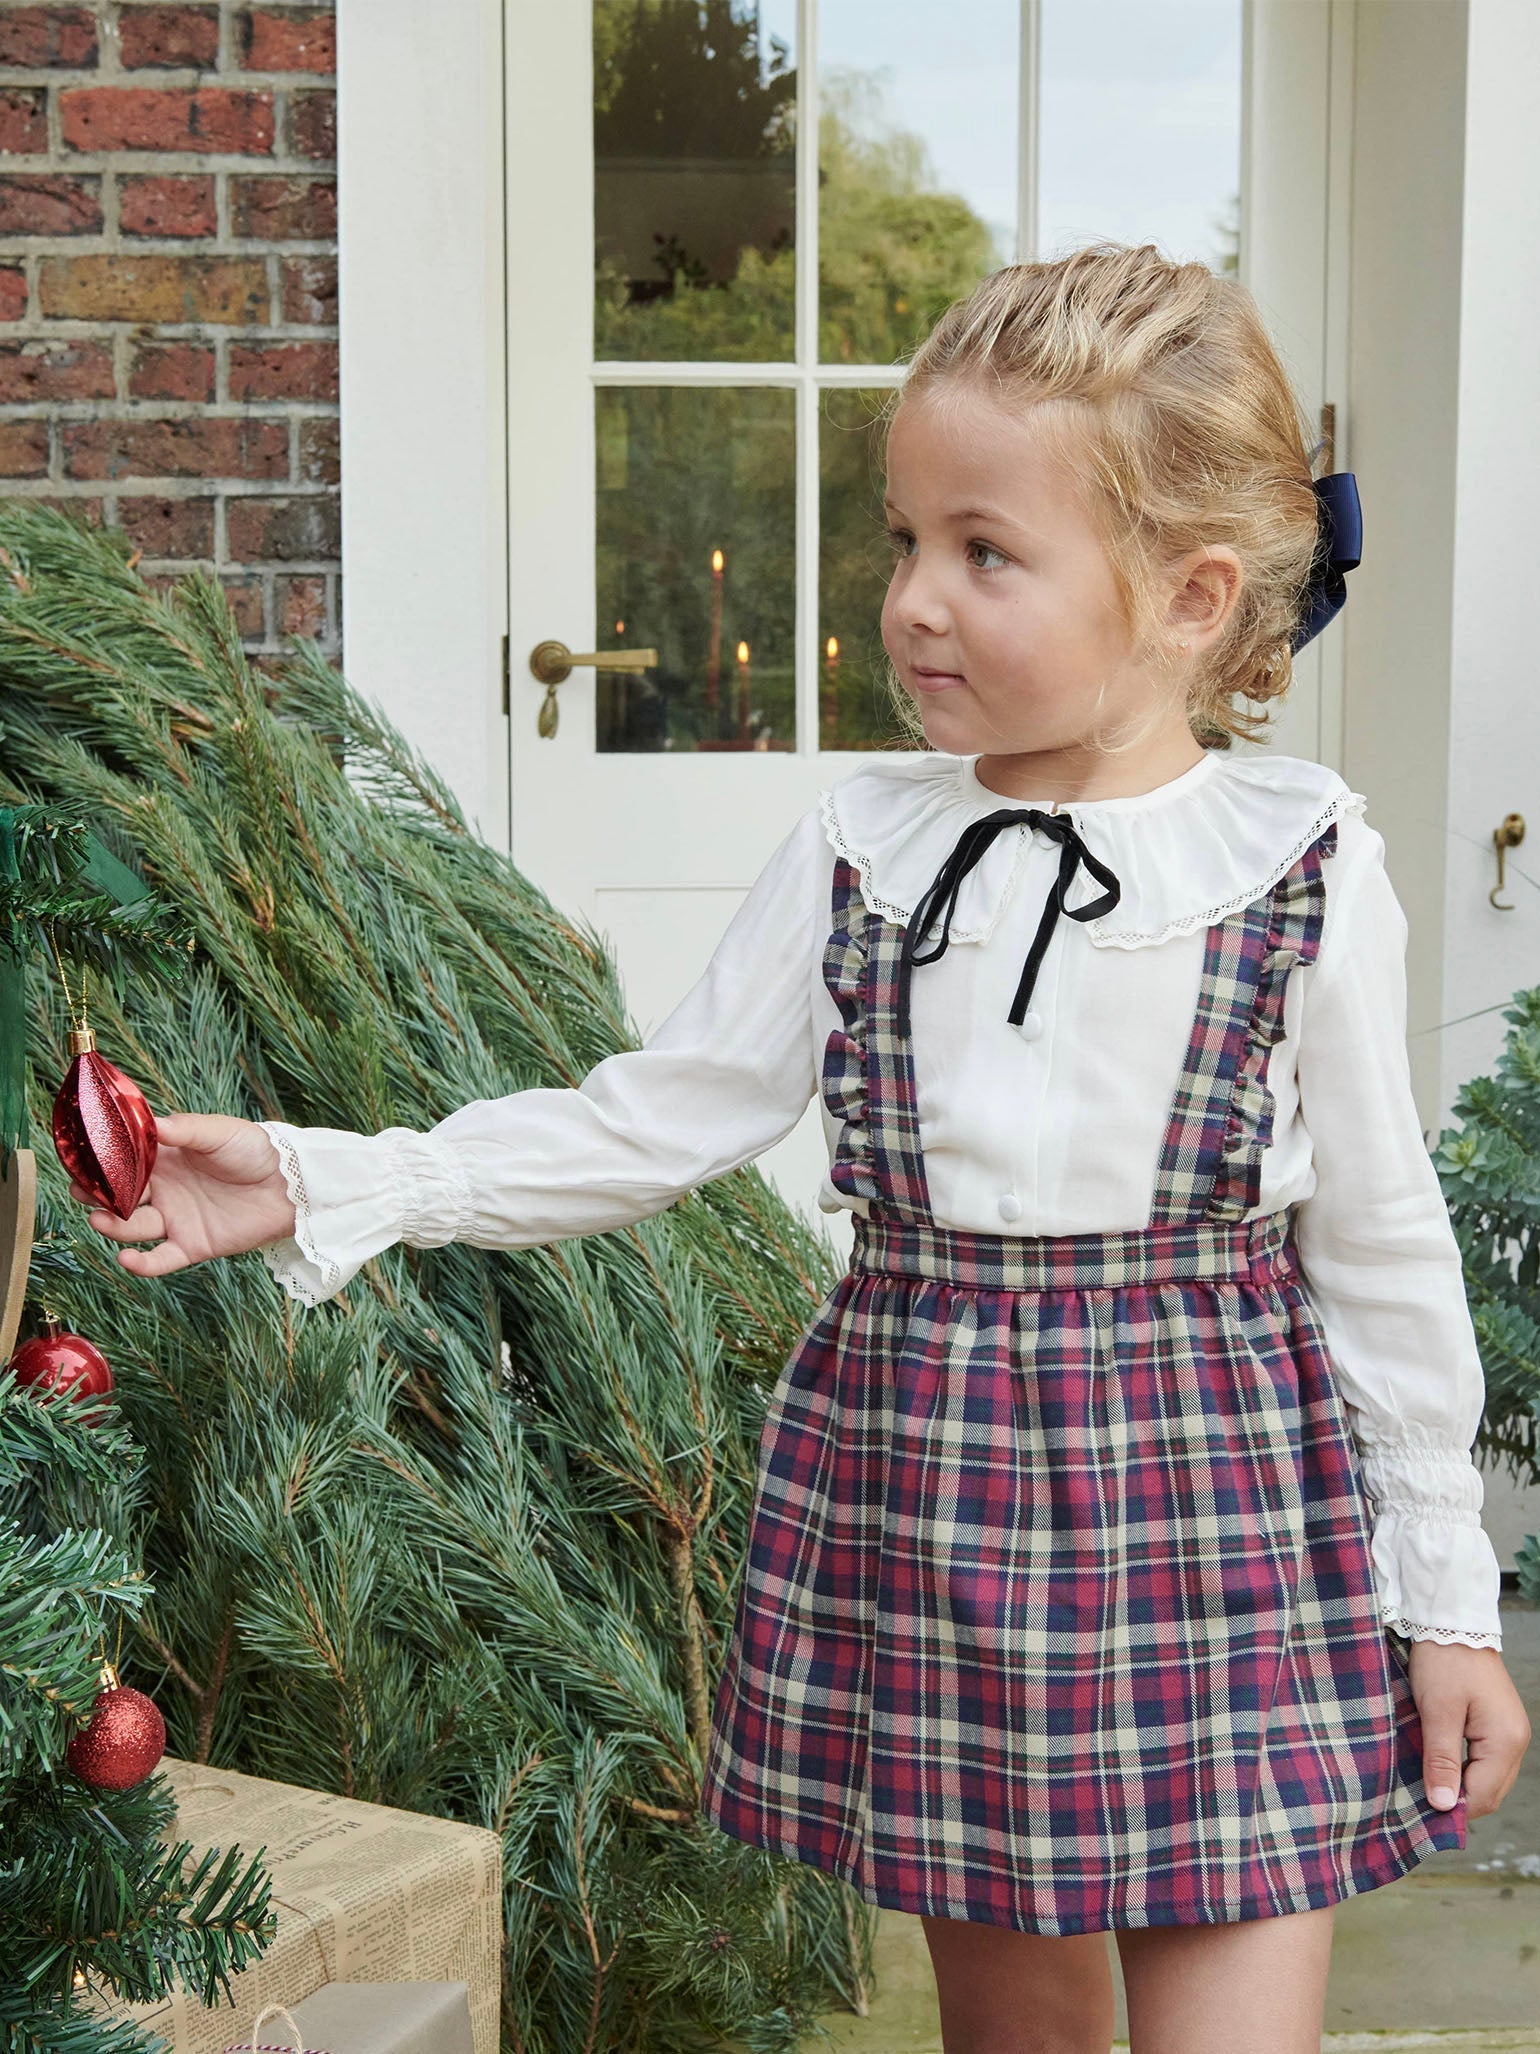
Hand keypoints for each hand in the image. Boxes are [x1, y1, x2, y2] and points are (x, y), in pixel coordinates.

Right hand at [67, 1111, 296, 1278]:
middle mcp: (164, 1190)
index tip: (79, 1162)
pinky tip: (127, 1258)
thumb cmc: (256, 1151)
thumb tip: (151, 1123)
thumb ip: (185, 1129)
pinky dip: (141, 1265)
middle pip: (119, 1197)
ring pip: (132, 1227)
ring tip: (101, 1218)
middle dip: (96, 1196)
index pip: (123, 1162)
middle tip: (82, 1192)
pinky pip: (160, 1260)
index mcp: (165, 1159)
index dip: (101, 1164)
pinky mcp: (192, 1245)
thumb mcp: (219, 1132)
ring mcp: (176, 1219)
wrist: (291, 1185)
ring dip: (112, 1225)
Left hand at [1408, 1639, 1529, 1818]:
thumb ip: (1441, 1760)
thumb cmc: (1443, 1662)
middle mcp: (1515, 1742)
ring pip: (1487, 1779)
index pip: (1482, 1796)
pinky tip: (1439, 1763)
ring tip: (1425, 1780)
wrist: (1452, 1622)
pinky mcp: (1498, 1725)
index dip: (1452, 1808)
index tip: (1419, 1810)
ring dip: (1459, 1784)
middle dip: (1457, 1800)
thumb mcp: (1437, 1712)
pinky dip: (1464, 1768)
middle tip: (1418, 1797)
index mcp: (1505, 1741)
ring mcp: (1509, 1733)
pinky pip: (1484, 1761)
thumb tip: (1443, 1805)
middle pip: (1489, 1792)